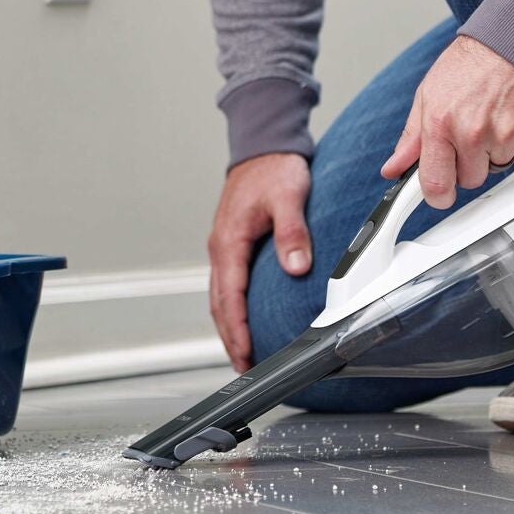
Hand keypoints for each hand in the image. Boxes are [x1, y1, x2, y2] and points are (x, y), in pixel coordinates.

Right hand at [206, 151, 311, 372]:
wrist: (263, 145)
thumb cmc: (274, 169)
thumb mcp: (288, 196)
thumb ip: (292, 232)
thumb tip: (295, 266)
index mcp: (230, 240)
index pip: (229, 296)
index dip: (237, 329)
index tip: (246, 354)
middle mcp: (221, 247)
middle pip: (219, 304)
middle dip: (230, 338)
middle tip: (244, 367)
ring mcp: (223, 246)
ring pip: (219, 296)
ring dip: (228, 326)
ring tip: (242, 353)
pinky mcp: (231, 244)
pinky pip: (226, 284)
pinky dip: (231, 307)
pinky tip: (244, 318)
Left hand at [380, 34, 513, 209]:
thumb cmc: (472, 63)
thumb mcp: (429, 93)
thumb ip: (411, 137)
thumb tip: (393, 168)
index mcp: (441, 123)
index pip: (435, 184)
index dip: (436, 195)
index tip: (438, 194)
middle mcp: (473, 133)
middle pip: (469, 180)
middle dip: (467, 163)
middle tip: (470, 133)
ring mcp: (506, 136)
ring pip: (496, 169)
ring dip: (493, 152)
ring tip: (492, 118)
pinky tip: (511, 117)